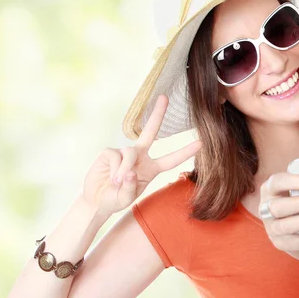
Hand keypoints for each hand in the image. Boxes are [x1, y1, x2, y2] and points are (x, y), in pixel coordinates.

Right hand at [81, 95, 201, 215]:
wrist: (96, 200)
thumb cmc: (115, 199)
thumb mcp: (126, 199)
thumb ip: (130, 188)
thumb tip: (129, 172)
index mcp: (151, 168)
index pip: (171, 159)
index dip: (185, 152)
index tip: (201, 143)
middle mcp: (140, 157)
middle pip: (151, 131)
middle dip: (157, 114)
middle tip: (164, 97)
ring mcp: (124, 152)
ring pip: (130, 152)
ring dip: (125, 169)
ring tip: (117, 182)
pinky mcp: (109, 152)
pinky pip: (116, 156)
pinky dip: (115, 169)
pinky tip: (110, 177)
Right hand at [260, 173, 298, 251]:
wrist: (291, 224)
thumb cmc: (295, 199)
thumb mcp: (295, 188)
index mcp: (269, 190)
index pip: (276, 183)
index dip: (296, 182)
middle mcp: (266, 209)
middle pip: (278, 207)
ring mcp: (272, 227)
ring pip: (285, 226)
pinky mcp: (280, 242)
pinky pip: (297, 242)